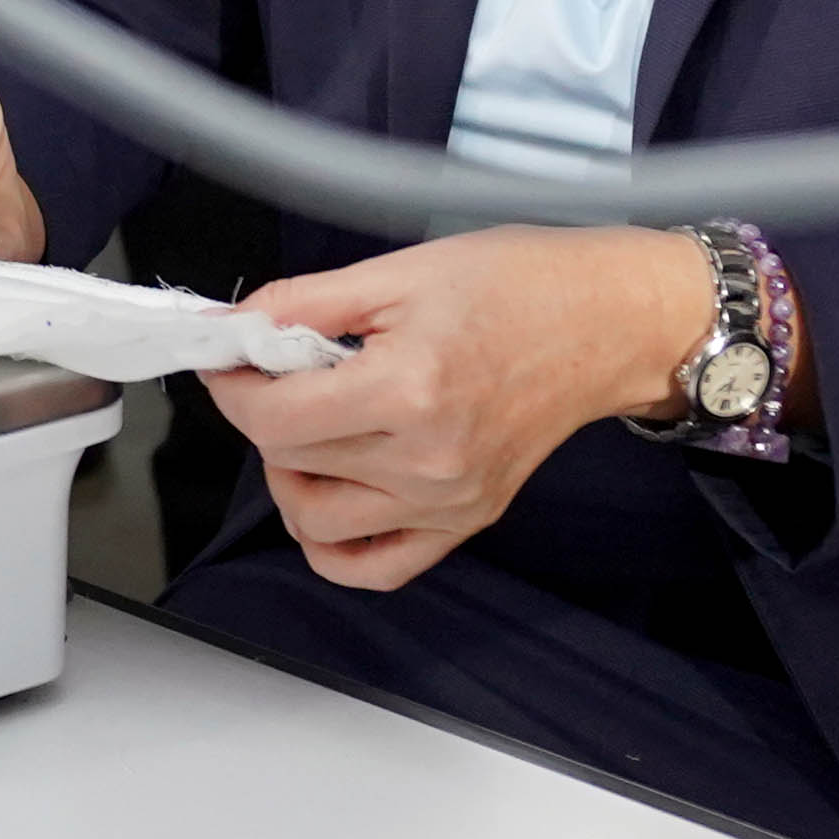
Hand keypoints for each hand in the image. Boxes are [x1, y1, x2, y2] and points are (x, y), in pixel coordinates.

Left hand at [208, 228, 716, 592]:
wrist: (607, 323)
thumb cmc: (520, 285)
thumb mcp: (402, 270)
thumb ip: (305, 303)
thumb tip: (236, 325)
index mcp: (409, 389)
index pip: (274, 419)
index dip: (232, 385)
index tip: (231, 358)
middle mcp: (428, 460)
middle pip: (289, 462)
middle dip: (261, 413)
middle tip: (275, 372)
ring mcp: (449, 501)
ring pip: (316, 523)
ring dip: (290, 476)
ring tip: (310, 425)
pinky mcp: (466, 521)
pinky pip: (376, 568)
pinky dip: (334, 546)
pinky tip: (331, 493)